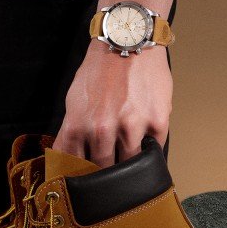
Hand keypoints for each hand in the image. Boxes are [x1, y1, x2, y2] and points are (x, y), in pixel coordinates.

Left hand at [52, 39, 172, 166]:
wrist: (126, 43)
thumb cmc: (99, 71)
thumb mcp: (74, 101)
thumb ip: (72, 132)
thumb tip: (69, 157)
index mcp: (79, 125)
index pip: (76, 167)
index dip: (81, 178)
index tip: (86, 184)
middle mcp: (103, 129)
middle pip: (104, 170)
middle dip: (106, 176)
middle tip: (110, 177)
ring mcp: (132, 127)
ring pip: (130, 165)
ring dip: (130, 166)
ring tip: (130, 163)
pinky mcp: (157, 122)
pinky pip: (155, 150)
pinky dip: (150, 153)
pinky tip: (146, 146)